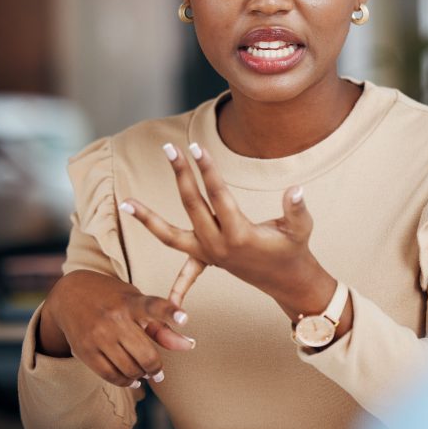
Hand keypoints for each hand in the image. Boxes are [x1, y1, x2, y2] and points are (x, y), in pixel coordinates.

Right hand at [38, 270, 194, 387]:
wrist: (70, 295)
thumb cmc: (114, 298)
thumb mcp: (137, 302)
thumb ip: (162, 325)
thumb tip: (188, 346)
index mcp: (132, 302)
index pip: (154, 306)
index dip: (170, 312)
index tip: (185, 318)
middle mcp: (115, 318)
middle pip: (145, 354)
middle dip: (156, 368)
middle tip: (159, 372)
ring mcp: (98, 335)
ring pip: (128, 368)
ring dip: (141, 375)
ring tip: (145, 374)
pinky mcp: (85, 350)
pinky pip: (109, 375)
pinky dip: (124, 381)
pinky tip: (132, 380)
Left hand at [119, 142, 340, 322]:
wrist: (288, 281)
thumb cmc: (294, 248)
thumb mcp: (301, 228)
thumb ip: (296, 209)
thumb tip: (295, 189)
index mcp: (240, 234)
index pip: (218, 195)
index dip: (207, 170)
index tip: (196, 147)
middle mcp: (218, 246)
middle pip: (192, 205)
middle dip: (181, 175)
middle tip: (170, 148)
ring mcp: (208, 255)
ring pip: (171, 237)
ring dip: (148, 219)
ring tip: (126, 203)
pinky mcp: (206, 259)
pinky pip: (181, 264)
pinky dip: (165, 264)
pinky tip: (147, 257)